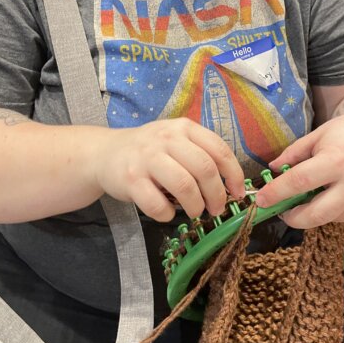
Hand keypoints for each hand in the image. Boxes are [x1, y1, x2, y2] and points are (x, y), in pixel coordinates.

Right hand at [91, 117, 244, 221]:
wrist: (105, 153)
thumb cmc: (150, 150)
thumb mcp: (176, 141)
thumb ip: (201, 154)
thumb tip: (231, 185)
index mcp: (184, 128)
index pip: (219, 150)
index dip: (234, 174)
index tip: (238, 193)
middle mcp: (166, 139)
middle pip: (204, 169)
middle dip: (217, 195)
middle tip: (216, 209)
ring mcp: (147, 158)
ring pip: (184, 186)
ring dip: (196, 206)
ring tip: (195, 212)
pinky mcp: (131, 180)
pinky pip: (158, 205)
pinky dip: (168, 214)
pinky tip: (167, 212)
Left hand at [255, 103, 343, 228]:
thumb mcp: (320, 133)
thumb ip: (295, 152)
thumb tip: (272, 169)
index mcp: (336, 160)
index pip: (299, 182)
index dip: (276, 192)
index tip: (260, 199)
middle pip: (315, 214)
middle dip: (292, 217)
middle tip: (279, 209)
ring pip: (329, 219)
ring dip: (310, 216)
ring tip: (300, 203)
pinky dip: (328, 212)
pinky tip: (323, 199)